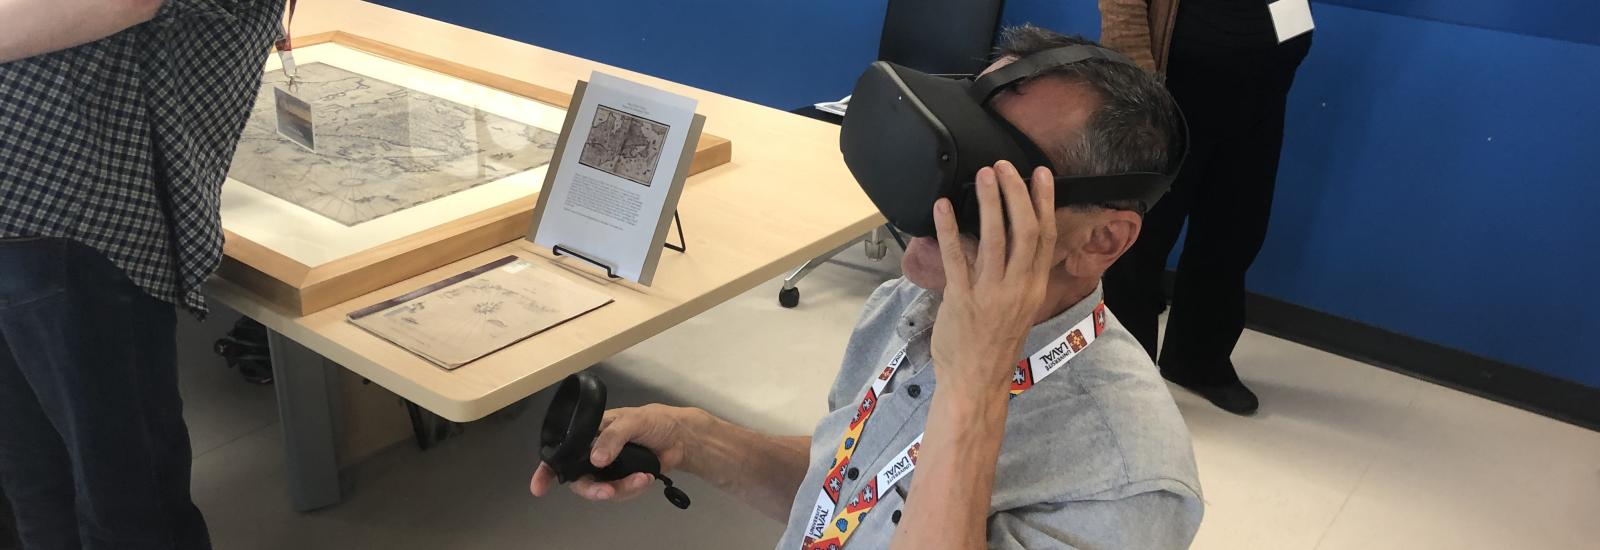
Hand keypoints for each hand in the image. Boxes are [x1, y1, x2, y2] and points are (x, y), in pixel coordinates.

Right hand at [529, 404, 701, 500]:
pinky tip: (646, 479)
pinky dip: (633, 489)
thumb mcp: (633, 421)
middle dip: (593, 489)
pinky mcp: (624, 480)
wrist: (681, 438)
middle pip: (580, 479)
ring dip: (620, 489)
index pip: (563, 450)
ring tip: (642, 479)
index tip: (539, 487)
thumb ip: (613, 437)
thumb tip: (596, 459)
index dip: (548, 469)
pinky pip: (619, 493)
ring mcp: (609, 469)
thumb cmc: (654, 421)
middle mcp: (595, 453)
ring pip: (601, 489)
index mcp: (590, 433)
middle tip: (607, 492)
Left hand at [929, 161, 1057, 397]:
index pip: (1045, 237)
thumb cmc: (994, 344)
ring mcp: (990, 294)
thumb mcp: (1018, 307)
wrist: (976, 382)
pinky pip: (956, 258)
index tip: (1041, 174)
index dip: (1044, 202)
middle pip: (1025, 230)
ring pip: (995, 239)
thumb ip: (1016, 274)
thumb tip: (1009, 239)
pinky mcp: (962, 300)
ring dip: (989, 203)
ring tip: (984, 175)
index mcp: (1034, 287)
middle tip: (1004, 166)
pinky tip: (941, 207)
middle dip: (1016, 193)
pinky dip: (948, 230)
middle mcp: (1018, 288)